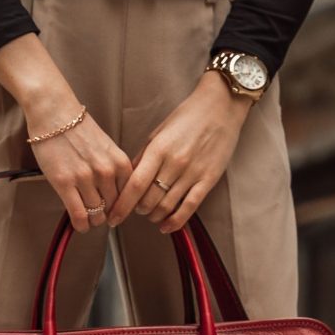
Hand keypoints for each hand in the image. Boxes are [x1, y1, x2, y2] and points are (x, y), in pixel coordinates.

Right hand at [26, 107, 132, 233]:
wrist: (54, 113)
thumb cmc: (78, 128)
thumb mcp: (107, 148)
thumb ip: (114, 170)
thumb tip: (115, 196)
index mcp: (120, 163)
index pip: (128, 197)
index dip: (122, 207)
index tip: (115, 211)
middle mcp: (106, 172)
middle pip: (113, 208)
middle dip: (107, 214)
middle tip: (99, 214)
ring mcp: (86, 178)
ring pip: (96, 215)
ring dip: (93, 220)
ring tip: (88, 218)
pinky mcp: (65, 184)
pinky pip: (79, 215)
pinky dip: (81, 225)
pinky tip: (80, 225)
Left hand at [107, 71, 253, 232]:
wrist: (221, 107)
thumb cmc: (187, 118)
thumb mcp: (158, 133)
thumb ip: (143, 158)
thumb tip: (128, 181)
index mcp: (158, 149)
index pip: (135, 185)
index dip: (122, 205)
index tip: (113, 217)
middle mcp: (174, 163)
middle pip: (149, 200)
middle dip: (138, 210)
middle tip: (137, 208)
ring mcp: (192, 173)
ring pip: (166, 207)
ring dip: (154, 216)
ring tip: (151, 214)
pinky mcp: (208, 180)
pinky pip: (189, 208)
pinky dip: (175, 222)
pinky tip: (166, 227)